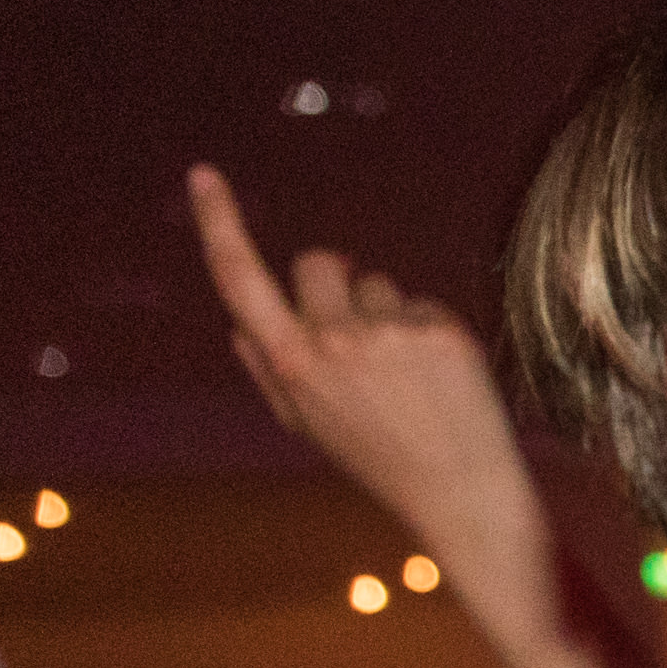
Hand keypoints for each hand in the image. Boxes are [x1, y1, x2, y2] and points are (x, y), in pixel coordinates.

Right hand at [187, 166, 548, 577]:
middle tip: (356, 331)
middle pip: (319, 261)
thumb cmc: (378, 457)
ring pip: (374, 283)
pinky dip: (425, 329)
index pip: (240, 276)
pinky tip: (438, 375)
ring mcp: (390, 332)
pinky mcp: (442, 329)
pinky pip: (420, 301)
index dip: (218, 221)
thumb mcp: (307, 423)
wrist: (461, 491)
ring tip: (405, 373)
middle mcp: (335, 340)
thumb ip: (269, 370)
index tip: (204, 176)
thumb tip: (239, 327)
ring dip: (383, 313)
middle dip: (331, 280)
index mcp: (290, 362)